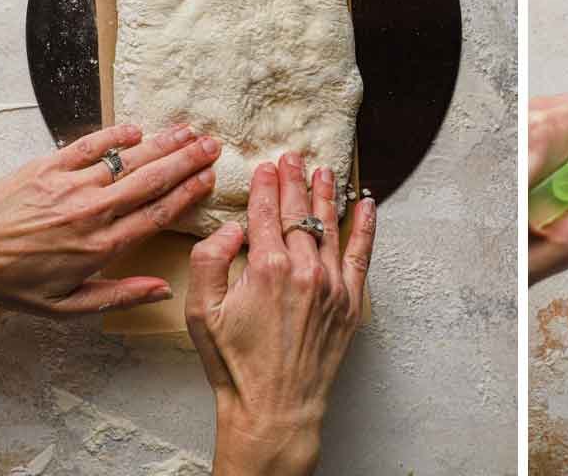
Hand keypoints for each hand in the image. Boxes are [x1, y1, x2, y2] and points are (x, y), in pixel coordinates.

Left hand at [0, 123, 219, 314]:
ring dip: (162, 144)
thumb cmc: (12, 281)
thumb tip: (163, 290)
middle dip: (187, 161)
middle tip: (214, 147)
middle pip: (151, 181)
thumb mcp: (65, 306)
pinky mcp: (49, 166)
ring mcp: (71, 186)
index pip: (157, 215)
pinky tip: (138, 130)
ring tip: (190, 132)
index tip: (209, 180)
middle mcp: (91, 213)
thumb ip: (118, 295)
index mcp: (100, 248)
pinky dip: (116, 136)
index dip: (188, 195)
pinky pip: (90, 145)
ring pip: (127, 160)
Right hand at [186, 154, 375, 475]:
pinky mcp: (350, 301)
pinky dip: (365, 226)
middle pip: (298, 213)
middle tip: (292, 159)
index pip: (265, 213)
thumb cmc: (235, 364)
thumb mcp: (200, 312)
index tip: (265, 168)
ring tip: (322, 172)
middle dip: (294, 182)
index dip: (265, 187)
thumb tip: (232, 228)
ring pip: (329, 226)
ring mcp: (331, 285)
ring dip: (325, 195)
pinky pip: (361, 254)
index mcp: (266, 268)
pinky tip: (367, 204)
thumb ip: (209, 260)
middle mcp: (304, 270)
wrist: (274, 407)